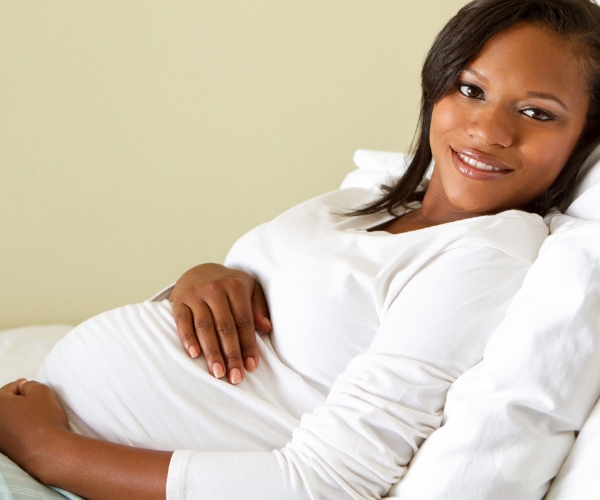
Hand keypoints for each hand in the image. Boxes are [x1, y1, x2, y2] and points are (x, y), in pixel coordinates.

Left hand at [0, 379, 69, 477]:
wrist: (48, 450)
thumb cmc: (44, 421)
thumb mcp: (41, 391)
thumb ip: (30, 384)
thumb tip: (25, 388)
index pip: (10, 388)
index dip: (25, 386)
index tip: (33, 389)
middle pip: (7, 405)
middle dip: (20, 402)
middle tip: (36, 403)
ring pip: (10, 420)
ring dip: (20, 416)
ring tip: (37, 418)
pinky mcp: (6, 450)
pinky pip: (13, 433)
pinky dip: (21, 430)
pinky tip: (34, 431)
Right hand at [169, 263, 270, 383]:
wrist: (199, 272)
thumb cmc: (229, 286)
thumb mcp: (249, 289)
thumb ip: (258, 307)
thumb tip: (266, 328)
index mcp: (235, 286)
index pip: (244, 320)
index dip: (248, 345)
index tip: (251, 367)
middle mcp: (215, 289)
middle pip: (225, 326)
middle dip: (231, 354)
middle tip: (235, 377)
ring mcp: (195, 294)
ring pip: (204, 327)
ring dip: (211, 352)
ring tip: (217, 373)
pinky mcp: (179, 301)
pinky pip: (183, 322)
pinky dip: (187, 339)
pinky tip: (194, 355)